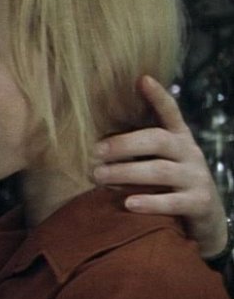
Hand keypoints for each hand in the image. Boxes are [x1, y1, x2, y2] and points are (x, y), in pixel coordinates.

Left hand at [93, 75, 226, 257]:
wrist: (205, 218)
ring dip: (126, 172)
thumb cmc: (168, 183)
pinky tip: (128, 203)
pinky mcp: (200, 203)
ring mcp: (196, 177)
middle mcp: (189, 153)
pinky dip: (150, 202)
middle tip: (95, 151)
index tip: (142, 79)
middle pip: (157, 140)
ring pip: (160, 171)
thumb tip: (92, 136)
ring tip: (98, 176)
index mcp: (178, 138)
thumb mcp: (159, 159)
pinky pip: (173, 202)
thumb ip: (138, 145)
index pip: (170, 112)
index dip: (157, 96)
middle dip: (124, 144)